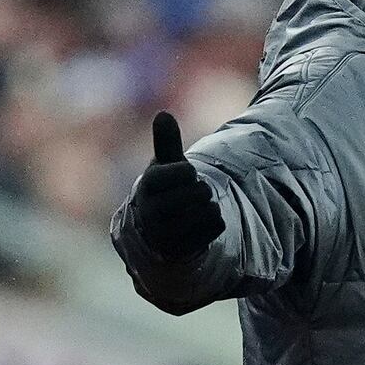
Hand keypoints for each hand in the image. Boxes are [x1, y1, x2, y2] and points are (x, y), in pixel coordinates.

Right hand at [134, 112, 224, 260]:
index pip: (186, 172)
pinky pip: (216, 227)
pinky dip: (214, 224)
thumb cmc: (164, 191)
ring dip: (209, 207)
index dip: (190, 172)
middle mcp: (151, 212)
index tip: (182, 175)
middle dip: (201, 191)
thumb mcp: (165, 166)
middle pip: (201, 191)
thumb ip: (166, 142)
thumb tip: (163, 113)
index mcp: (147, 186)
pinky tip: (199, 226)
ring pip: (210, 210)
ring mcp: (165, 234)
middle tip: (189, 196)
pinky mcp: (181, 251)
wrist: (158, 231)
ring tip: (192, 211)